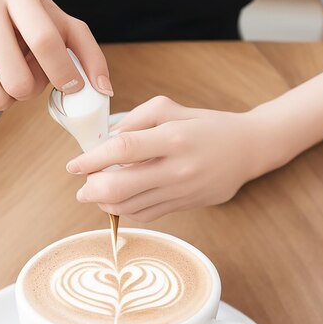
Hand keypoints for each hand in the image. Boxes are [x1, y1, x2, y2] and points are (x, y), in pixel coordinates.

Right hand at [0, 0, 111, 113]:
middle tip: (31, 78)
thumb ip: (90, 57)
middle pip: (19, 82)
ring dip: (9, 99)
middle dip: (32, 91)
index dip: (62, 74)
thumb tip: (104, 90)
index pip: (45, 42)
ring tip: (10, 76)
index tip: (72, 86)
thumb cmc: (34, 24)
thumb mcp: (65, 30)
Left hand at [66, 96, 284, 221]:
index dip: (92, 159)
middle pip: (121, 188)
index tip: (74, 165)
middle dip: (92, 191)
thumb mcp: (174, 108)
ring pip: (132, 207)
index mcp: (174, 138)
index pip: (123, 149)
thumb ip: (138, 118)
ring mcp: (182, 191)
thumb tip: (109, 140)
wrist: (248, 150)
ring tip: (97, 194)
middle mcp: (177, 169)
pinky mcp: (186, 205)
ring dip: (106, 203)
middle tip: (82, 187)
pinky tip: (121, 201)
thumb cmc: (209, 125)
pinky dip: (127, 210)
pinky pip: (148, 214)